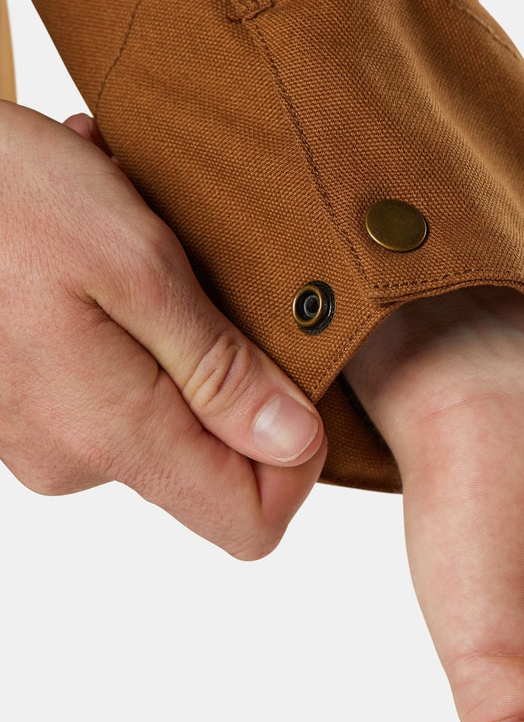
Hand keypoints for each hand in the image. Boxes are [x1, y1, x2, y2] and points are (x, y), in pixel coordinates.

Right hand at [0, 101, 325, 557]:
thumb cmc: (12, 199)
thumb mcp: (139, 267)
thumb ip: (218, 371)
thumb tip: (293, 441)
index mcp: (114, 434)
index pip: (247, 521)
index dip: (296, 465)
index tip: (296, 380)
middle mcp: (74, 458)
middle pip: (209, 462)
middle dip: (227, 370)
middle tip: (195, 275)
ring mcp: (41, 437)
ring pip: (160, 412)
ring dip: (170, 333)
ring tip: (134, 249)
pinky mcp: (22, 409)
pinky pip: (108, 388)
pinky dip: (124, 327)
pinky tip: (98, 262)